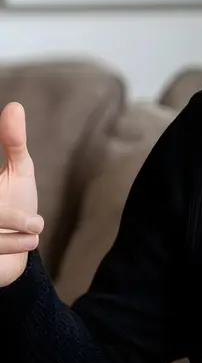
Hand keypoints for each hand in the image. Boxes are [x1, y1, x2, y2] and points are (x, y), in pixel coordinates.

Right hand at [0, 103, 42, 286]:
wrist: (13, 255)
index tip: (7, 190)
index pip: (0, 175)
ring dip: (12, 239)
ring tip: (35, 232)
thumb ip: (12, 142)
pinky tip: (30, 242)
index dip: (9, 209)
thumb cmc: (14, 206)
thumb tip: (15, 107)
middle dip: (10, 217)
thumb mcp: (17, 172)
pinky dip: (10, 248)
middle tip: (36, 223)